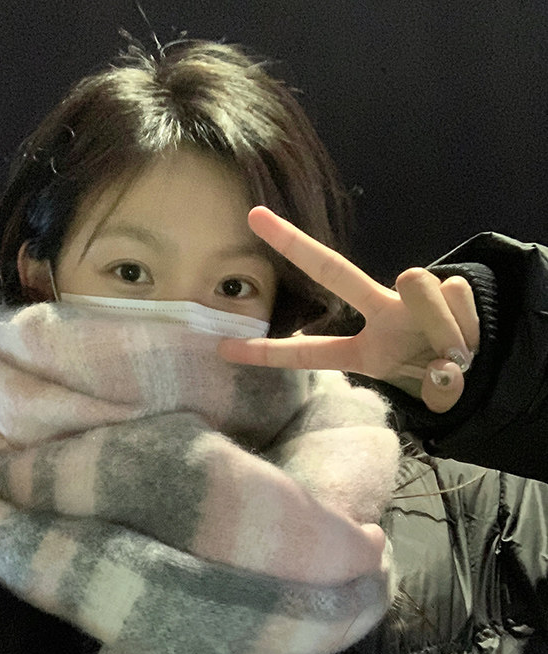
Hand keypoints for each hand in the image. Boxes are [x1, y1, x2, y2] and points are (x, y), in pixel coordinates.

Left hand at [218, 207, 479, 411]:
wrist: (486, 372)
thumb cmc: (439, 378)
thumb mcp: (418, 383)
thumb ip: (403, 346)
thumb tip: (415, 277)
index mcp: (363, 352)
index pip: (307, 352)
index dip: (265, 352)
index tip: (221, 346)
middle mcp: (380, 316)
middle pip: (335, 272)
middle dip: (295, 244)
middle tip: (254, 217)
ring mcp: (410, 299)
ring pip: (421, 285)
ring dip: (445, 322)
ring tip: (455, 346)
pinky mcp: (446, 286)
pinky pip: (455, 290)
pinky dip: (466, 315)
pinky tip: (469, 328)